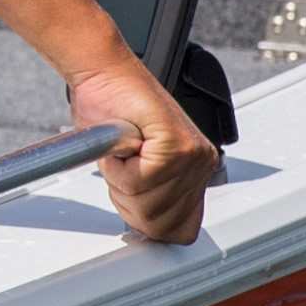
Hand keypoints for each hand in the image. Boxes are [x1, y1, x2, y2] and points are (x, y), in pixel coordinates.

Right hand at [68, 54, 220, 244]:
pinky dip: (116, 168)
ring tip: (122, 153)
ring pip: (146, 205)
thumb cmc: (111, 112)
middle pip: (159, 225)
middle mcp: (201, 164)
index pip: (182, 231)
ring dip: (120, 182)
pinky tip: (121, 145)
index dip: (147, 224)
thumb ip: (150, 198)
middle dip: (128, 202)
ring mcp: (192, 155)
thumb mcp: (133, 168)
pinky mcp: (176, 145)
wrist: (104, 73)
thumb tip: (148, 231)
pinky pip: (136, 182)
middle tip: (123, 168)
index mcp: (196, 172)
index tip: (132, 201)